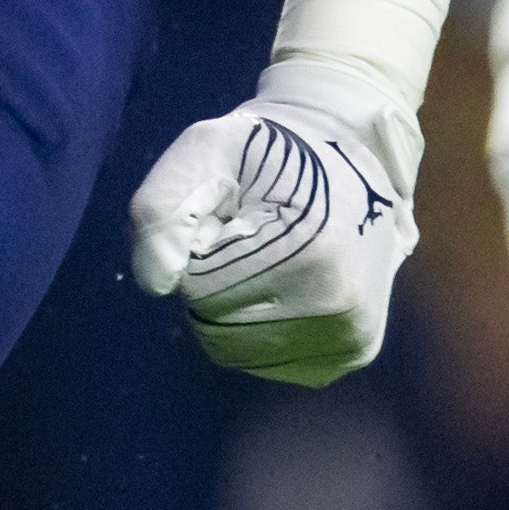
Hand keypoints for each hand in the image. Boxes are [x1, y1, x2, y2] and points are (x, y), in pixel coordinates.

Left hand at [127, 59, 418, 383]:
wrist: (353, 158)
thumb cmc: (272, 154)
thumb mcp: (207, 149)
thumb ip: (163, 205)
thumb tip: (155, 284)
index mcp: (313, 251)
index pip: (200, 286)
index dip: (200, 247)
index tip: (232, 214)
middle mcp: (339, 308)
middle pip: (217, 324)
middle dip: (211, 280)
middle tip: (245, 237)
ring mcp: (350, 338)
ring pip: (236, 350)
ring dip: (229, 307)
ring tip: (264, 258)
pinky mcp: (352, 353)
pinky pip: (267, 360)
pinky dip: (257, 328)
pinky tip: (283, 285)